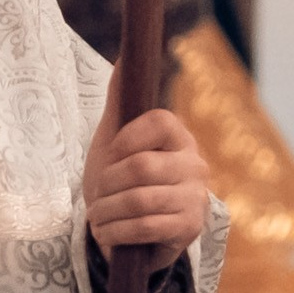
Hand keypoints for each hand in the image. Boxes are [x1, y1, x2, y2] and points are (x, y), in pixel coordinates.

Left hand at [82, 66, 212, 259]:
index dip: (124, 140)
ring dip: (106, 212)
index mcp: (179, 137)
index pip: (158, 121)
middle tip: (98, 194)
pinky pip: (145, 227)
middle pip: (141, 166)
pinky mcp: (189, 228)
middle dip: (107, 184)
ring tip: (99, 217)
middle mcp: (195, 164)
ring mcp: (195, 198)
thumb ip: (121, 100)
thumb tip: (125, 57)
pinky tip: (107, 233)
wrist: (133, 235)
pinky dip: (115, 232)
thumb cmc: (122, 180)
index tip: (110, 156)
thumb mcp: (115, 139)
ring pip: (139, 200)